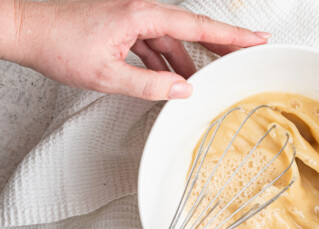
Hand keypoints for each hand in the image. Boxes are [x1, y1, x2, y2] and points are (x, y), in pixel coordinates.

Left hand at [5, 0, 268, 99]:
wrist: (25, 29)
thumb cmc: (57, 44)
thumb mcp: (107, 75)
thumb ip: (150, 84)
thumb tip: (183, 89)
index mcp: (141, 15)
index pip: (197, 25)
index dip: (230, 35)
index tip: (255, 39)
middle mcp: (140, 11)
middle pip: (191, 27)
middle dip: (220, 42)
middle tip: (246, 51)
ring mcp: (132, 18)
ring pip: (172, 39)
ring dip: (187, 59)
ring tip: (203, 78)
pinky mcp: (122, 26)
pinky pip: (153, 43)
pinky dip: (164, 60)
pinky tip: (170, 77)